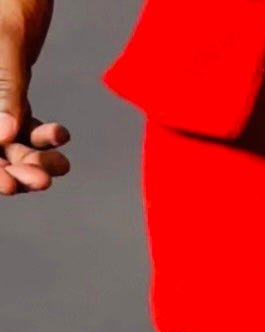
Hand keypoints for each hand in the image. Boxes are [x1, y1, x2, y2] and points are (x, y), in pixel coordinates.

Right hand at [0, 0, 69, 194]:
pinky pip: (26, 129)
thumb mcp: (3, 50)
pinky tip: (61, 134)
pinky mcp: (9, 98)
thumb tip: (6, 137)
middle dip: (14, 170)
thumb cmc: (5, 5)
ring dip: (35, 159)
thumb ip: (3, 93)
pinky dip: (45, 136)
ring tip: (62, 165)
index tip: (9, 185)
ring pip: (8, 145)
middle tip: (42, 181)